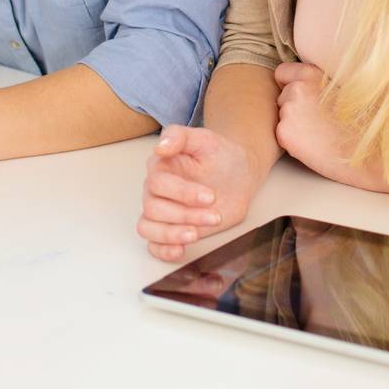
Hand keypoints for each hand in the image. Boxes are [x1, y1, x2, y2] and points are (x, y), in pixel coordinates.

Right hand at [138, 125, 259, 262]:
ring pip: (149, 228)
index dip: (183, 193)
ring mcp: (163, 212)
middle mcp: (156, 191)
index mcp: (160, 167)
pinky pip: (153, 245)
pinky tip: (180, 250)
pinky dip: (163, 251)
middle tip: (214, 216)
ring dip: (172, 234)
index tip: (211, 196)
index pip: (158, 184)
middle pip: (153, 208)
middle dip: (185, 215)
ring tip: (196, 234)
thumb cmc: (221, 155)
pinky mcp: (172, 229)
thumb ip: (180, 136)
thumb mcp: (205, 139)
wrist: (239, 174)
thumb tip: (159, 147)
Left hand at [273, 62, 388, 192]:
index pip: (282, 72)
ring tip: (320, 134)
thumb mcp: (345, 87)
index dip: (290, 84)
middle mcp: (296, 89)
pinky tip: (315, 145)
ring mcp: (288, 111)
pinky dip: (293, 142)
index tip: (303, 97)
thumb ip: (322, 83)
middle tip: (318, 121)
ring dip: (295, 125)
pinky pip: (282, 136)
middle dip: (294, 108)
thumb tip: (312, 85)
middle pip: (282, 97)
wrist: (371, 150)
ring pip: (282, 117)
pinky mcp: (284, 134)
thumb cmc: (365, 120)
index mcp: (311, 74)